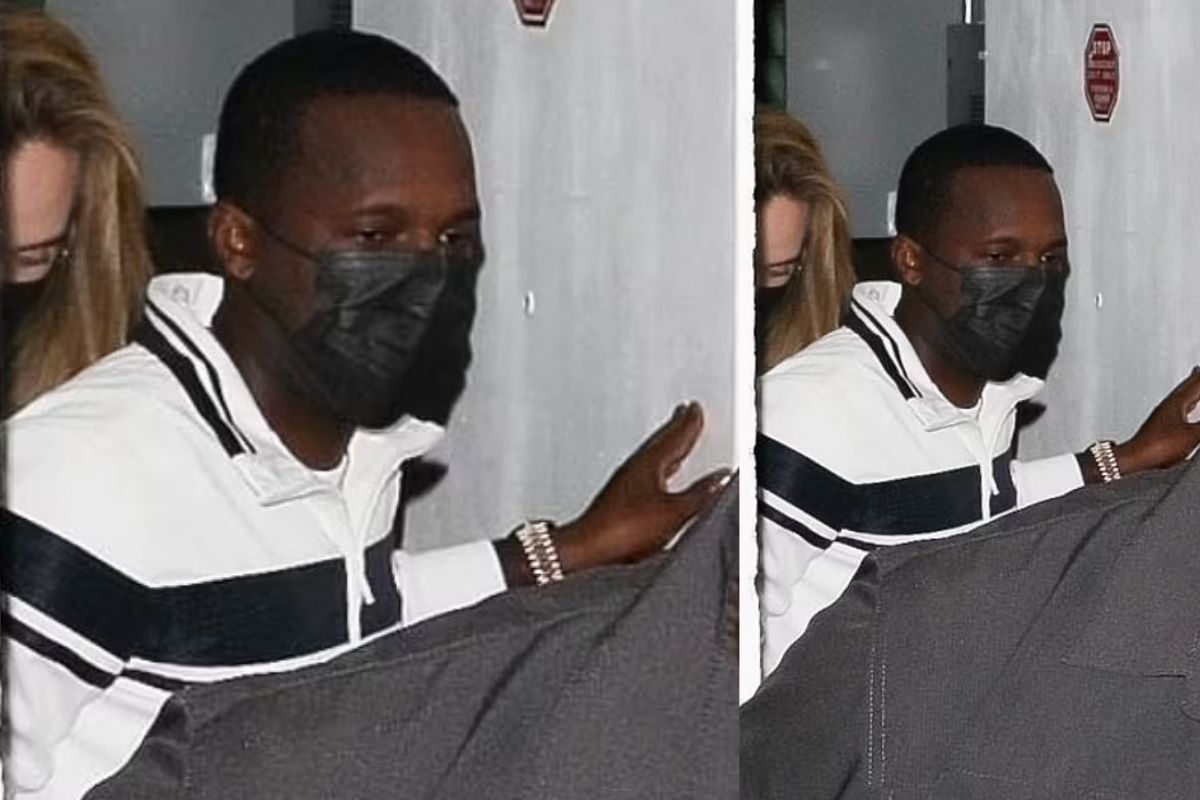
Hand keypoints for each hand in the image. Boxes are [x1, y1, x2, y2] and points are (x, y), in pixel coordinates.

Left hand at [553, 402, 731, 572]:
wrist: (589, 550)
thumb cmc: (624, 528)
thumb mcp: (675, 512)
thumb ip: (701, 495)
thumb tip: (719, 479)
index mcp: (649, 463)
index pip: (674, 436)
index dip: (688, 423)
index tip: (695, 409)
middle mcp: (634, 469)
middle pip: (660, 443)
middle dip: (676, 429)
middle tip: (685, 415)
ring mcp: (624, 485)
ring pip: (651, 458)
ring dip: (666, 447)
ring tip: (676, 440)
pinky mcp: (619, 502)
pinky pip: (644, 475)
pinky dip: (658, 469)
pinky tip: (660, 480)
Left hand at [1114, 366, 1199, 473]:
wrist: (1134, 460)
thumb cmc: (1157, 447)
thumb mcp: (1193, 435)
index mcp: (1176, 403)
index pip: (1195, 384)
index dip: (1199, 377)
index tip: (1199, 369)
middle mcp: (1167, 407)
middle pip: (1186, 388)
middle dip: (1195, 379)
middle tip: (1198, 370)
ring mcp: (1162, 417)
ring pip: (1181, 399)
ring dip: (1191, 391)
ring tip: (1195, 385)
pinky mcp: (1160, 428)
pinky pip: (1178, 411)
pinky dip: (1187, 405)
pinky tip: (1186, 412)